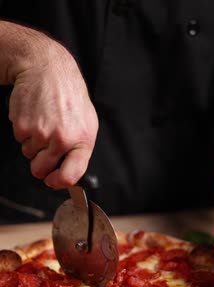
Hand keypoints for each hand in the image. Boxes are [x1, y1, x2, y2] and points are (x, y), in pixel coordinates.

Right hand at [8, 35, 97, 188]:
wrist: (48, 69)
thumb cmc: (68, 97)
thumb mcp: (86, 123)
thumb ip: (79, 149)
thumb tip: (68, 174)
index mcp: (82, 140)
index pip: (70, 176)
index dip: (57, 183)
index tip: (52, 181)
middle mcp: (62, 138)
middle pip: (41, 170)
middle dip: (39, 163)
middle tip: (43, 146)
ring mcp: (41, 133)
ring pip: (28, 154)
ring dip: (32, 142)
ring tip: (43, 121)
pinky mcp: (23, 125)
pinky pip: (19, 139)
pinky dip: (23, 130)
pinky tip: (34, 115)